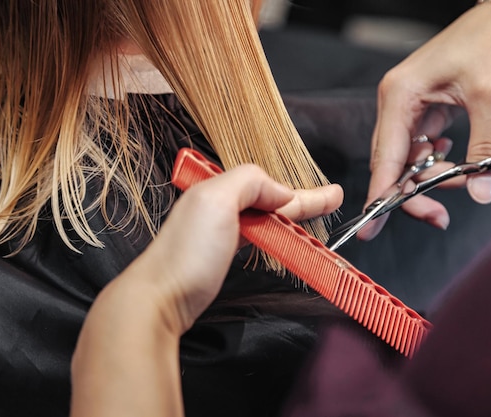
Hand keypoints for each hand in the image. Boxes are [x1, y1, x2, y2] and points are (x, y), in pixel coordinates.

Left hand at [121, 164, 342, 333]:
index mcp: (217, 188)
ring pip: (264, 217)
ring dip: (291, 216)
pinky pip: (255, 235)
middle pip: (270, 200)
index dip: (301, 191)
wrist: (158, 299)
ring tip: (314, 214)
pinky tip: (281, 232)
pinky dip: (274, 232)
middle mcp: (218, 206)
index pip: (268, 184)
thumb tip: (279, 191)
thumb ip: (249, 182)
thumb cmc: (185, 254)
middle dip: (302, 200)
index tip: (330, 195)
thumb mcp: (216, 200)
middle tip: (332, 200)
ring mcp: (218, 231)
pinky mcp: (220, 255)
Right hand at [359, 3, 490, 239]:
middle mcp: (396, 103)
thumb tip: (482, 193)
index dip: (378, 197)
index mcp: (400, 96)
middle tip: (440, 217)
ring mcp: (407, 108)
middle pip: (392, 164)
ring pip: (407, 160)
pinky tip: (454, 158)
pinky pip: (420, 149)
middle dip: (414, 193)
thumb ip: (485, 150)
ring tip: (464, 177)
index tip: (370, 229)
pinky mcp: (421, 111)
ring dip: (431, 178)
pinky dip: (436, 163)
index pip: (384, 158)